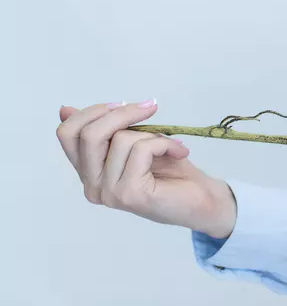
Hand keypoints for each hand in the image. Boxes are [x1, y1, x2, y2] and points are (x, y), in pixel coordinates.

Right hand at [56, 100, 236, 237]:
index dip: (91, 112)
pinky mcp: (129, 193)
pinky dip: (164, 143)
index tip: (122, 104)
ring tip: (171, 144)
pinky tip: (179, 152)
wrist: (204, 201)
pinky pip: (141, 150)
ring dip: (152, 134)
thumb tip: (64, 109)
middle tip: (151, 107)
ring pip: (120, 140)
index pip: (67, 134)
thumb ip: (107, 130)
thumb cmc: (171, 171)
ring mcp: (109, 192)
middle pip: (88, 134)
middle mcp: (92, 186)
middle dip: (121, 113)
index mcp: (88, 172)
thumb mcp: (135, 143)